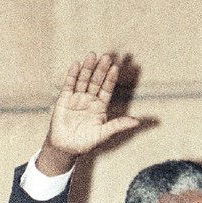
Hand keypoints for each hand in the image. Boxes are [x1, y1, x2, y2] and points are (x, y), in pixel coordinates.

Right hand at [37, 52, 140, 174]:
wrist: (66, 147)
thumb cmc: (86, 142)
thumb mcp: (104, 134)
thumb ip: (119, 125)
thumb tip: (137, 122)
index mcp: (100, 106)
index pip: (107, 89)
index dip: (110, 79)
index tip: (115, 68)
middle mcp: (89, 99)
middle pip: (96, 81)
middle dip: (101, 70)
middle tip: (106, 57)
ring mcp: (77, 98)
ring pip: (83, 80)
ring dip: (87, 68)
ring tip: (92, 55)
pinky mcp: (64, 99)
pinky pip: (69, 84)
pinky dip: (72, 75)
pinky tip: (76, 65)